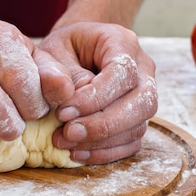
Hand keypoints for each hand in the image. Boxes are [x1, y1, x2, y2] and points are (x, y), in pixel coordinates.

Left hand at [38, 22, 157, 164]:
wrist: (75, 54)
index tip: (63, 112)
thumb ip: (51, 70)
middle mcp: (143, 69)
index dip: (95, 98)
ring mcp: (145, 95)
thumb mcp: (50, 51)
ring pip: (139, 126)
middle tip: (68, 133)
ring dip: (102, 141)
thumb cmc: (63, 50)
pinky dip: (106, 152)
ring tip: (65, 142)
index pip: (123, 73)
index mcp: (123, 43)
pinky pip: (132, 142)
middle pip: (144, 102)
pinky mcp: (137, 118)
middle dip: (104, 124)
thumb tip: (63, 93)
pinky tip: (78, 152)